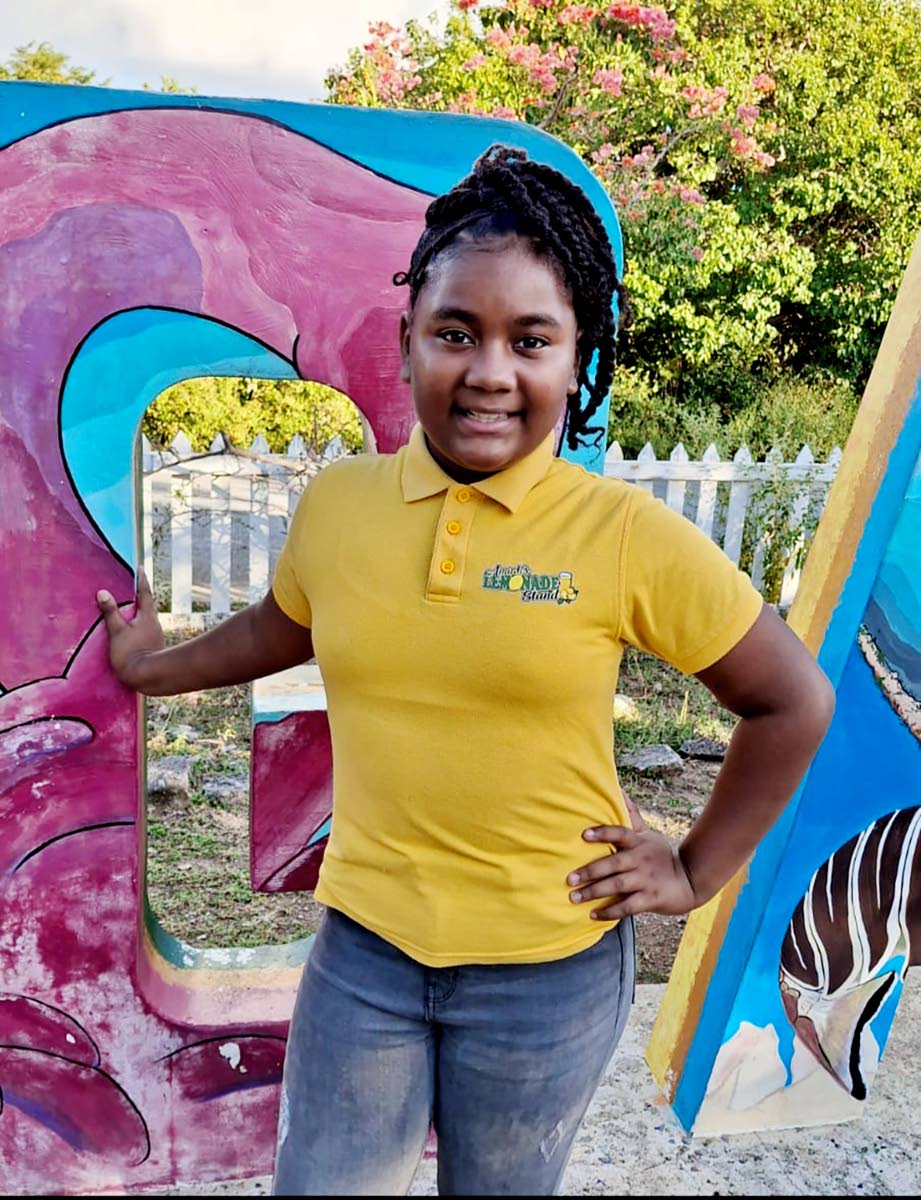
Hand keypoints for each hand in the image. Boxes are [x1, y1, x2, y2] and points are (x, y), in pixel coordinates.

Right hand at [96, 567, 164, 690]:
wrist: (147, 678)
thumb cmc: (131, 653)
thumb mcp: (117, 631)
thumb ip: (110, 612)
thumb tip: (103, 592)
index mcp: (147, 617)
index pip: (144, 593)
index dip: (141, 580)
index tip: (141, 567)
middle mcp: (154, 624)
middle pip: (147, 605)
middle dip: (141, 595)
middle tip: (134, 585)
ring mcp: (155, 636)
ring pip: (146, 618)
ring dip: (138, 611)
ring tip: (128, 607)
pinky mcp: (152, 647)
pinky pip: (144, 630)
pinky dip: (137, 625)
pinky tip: (131, 630)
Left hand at [566, 795, 697, 919]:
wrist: (690, 879)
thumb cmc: (661, 855)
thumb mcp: (647, 834)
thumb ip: (631, 815)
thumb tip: (618, 789)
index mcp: (638, 843)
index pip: (619, 833)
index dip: (602, 833)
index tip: (584, 835)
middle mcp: (640, 860)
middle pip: (613, 864)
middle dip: (590, 871)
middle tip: (569, 878)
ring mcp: (646, 880)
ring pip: (617, 885)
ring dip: (594, 892)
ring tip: (574, 897)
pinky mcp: (651, 899)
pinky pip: (628, 906)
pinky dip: (610, 911)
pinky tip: (593, 914)